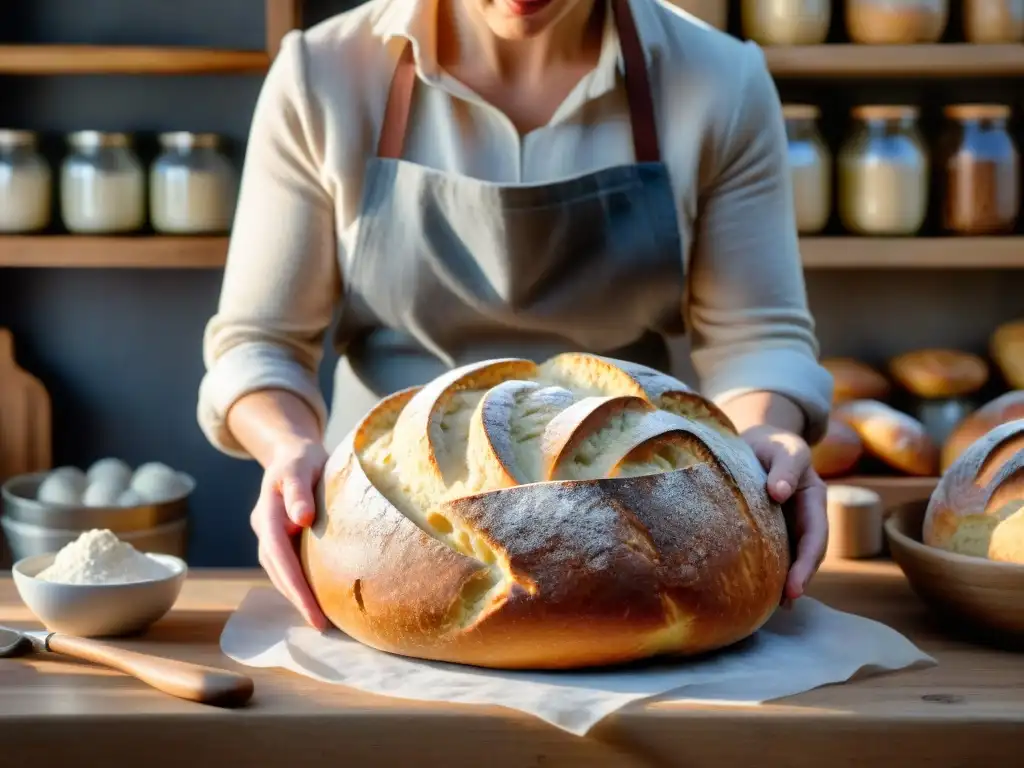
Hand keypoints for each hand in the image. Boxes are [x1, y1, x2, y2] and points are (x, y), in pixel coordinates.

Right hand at [250, 439, 329, 630]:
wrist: (292, 451)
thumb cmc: (301, 457)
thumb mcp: (301, 464)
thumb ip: (298, 490)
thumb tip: (301, 519)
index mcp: (266, 512)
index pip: (278, 554)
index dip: (294, 584)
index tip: (312, 610)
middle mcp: (264, 527)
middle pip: (277, 570)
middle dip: (297, 599)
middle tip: (322, 626)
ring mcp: (269, 534)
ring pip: (279, 572)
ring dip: (297, 596)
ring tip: (322, 621)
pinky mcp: (280, 538)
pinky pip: (287, 566)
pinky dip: (300, 583)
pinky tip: (318, 598)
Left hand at [740, 424, 828, 605]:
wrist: (757, 441)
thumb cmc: (773, 443)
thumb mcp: (785, 448)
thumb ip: (785, 467)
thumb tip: (778, 493)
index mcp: (814, 501)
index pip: (815, 538)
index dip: (807, 564)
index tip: (795, 588)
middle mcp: (804, 518)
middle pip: (806, 554)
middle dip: (799, 579)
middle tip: (784, 602)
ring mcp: (787, 525)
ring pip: (788, 557)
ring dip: (783, 581)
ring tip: (768, 606)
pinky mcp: (768, 528)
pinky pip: (770, 552)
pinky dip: (767, 570)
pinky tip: (754, 591)